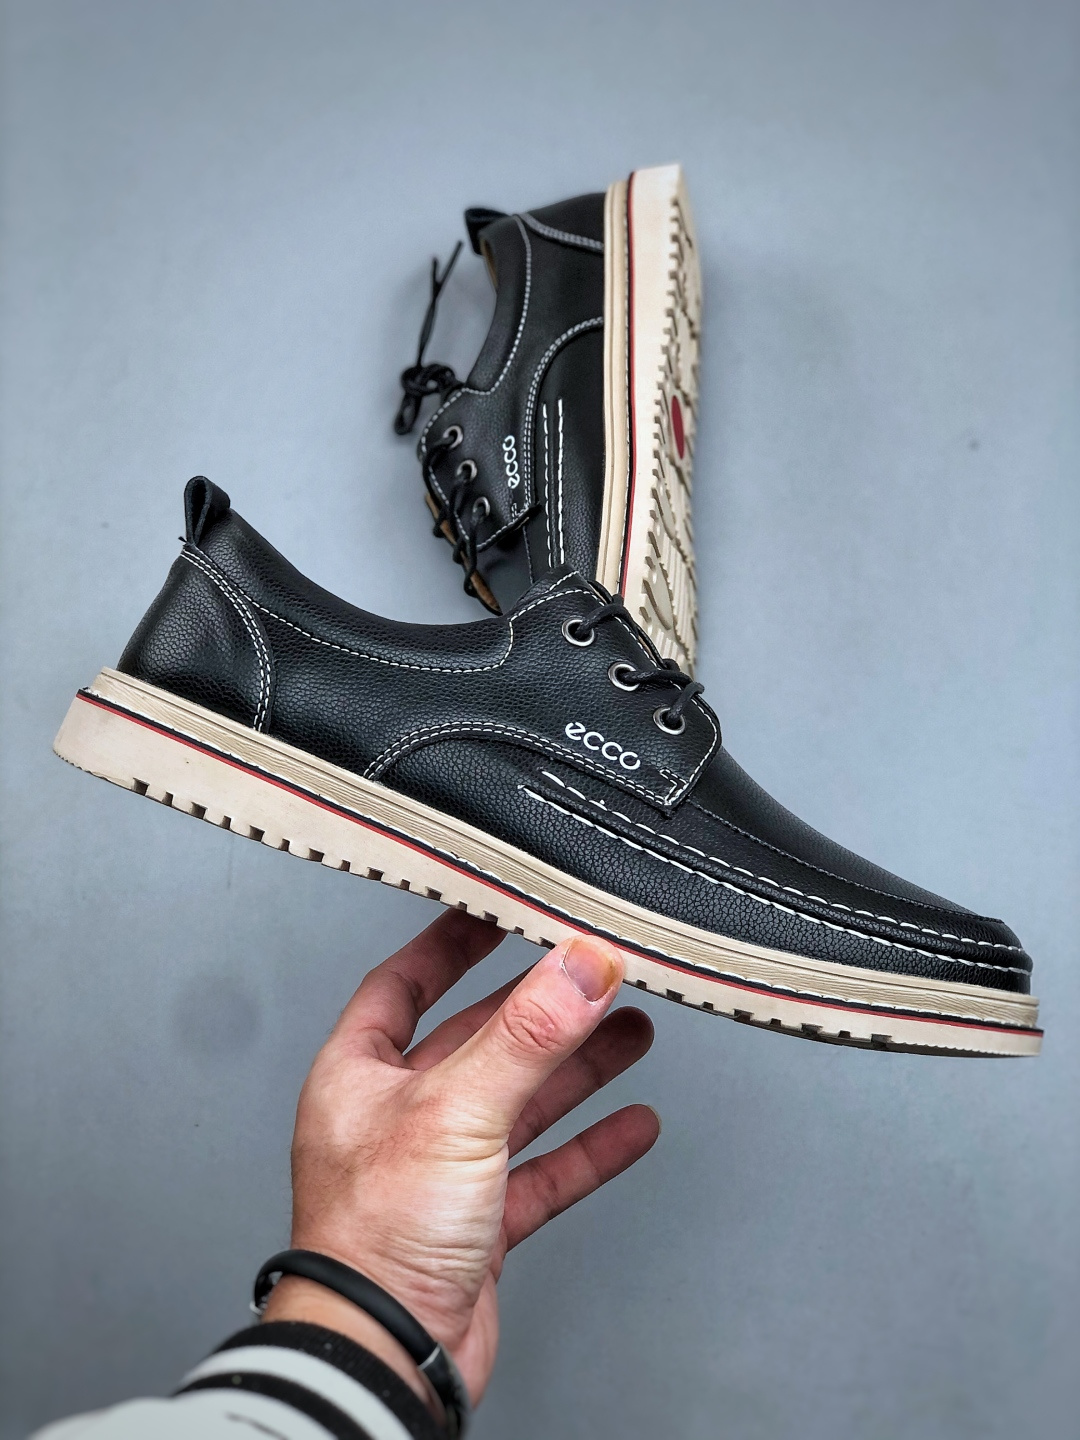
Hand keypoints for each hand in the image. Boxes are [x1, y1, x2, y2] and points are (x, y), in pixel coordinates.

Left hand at [262, 910, 657, 1412]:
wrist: (385, 1358)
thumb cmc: (374, 1241)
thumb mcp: (457, 1111)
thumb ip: (527, 1036)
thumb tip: (580, 965)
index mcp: (360, 1075)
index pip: (403, 983)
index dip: (449, 944)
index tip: (494, 910)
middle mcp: (397, 1117)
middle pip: (478, 1040)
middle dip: (540, 1008)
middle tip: (591, 972)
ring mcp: (441, 1170)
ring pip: (520, 1102)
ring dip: (576, 1069)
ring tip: (630, 1031)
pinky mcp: (479, 1223)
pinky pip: (544, 1169)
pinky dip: (589, 1146)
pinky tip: (631, 1125)